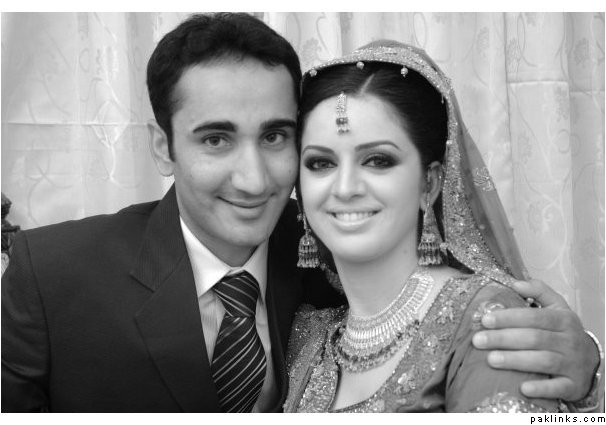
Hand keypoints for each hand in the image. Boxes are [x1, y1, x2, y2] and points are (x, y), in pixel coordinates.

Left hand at [471, 279, 599, 400]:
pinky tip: (523, 389)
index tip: (485, 319)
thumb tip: (515, 283)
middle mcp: (569, 341)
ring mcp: (572, 364)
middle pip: (534, 338)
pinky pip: (558, 388)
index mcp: (563, 320)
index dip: (509, 318)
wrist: (591, 361)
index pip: (534, 317)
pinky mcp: (573, 386)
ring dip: (516, 361)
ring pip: (543, 361)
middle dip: (504, 339)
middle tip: (478, 340)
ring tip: (491, 360)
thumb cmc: (563, 332)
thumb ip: (539, 291)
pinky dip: (541, 389)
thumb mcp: (557, 308)